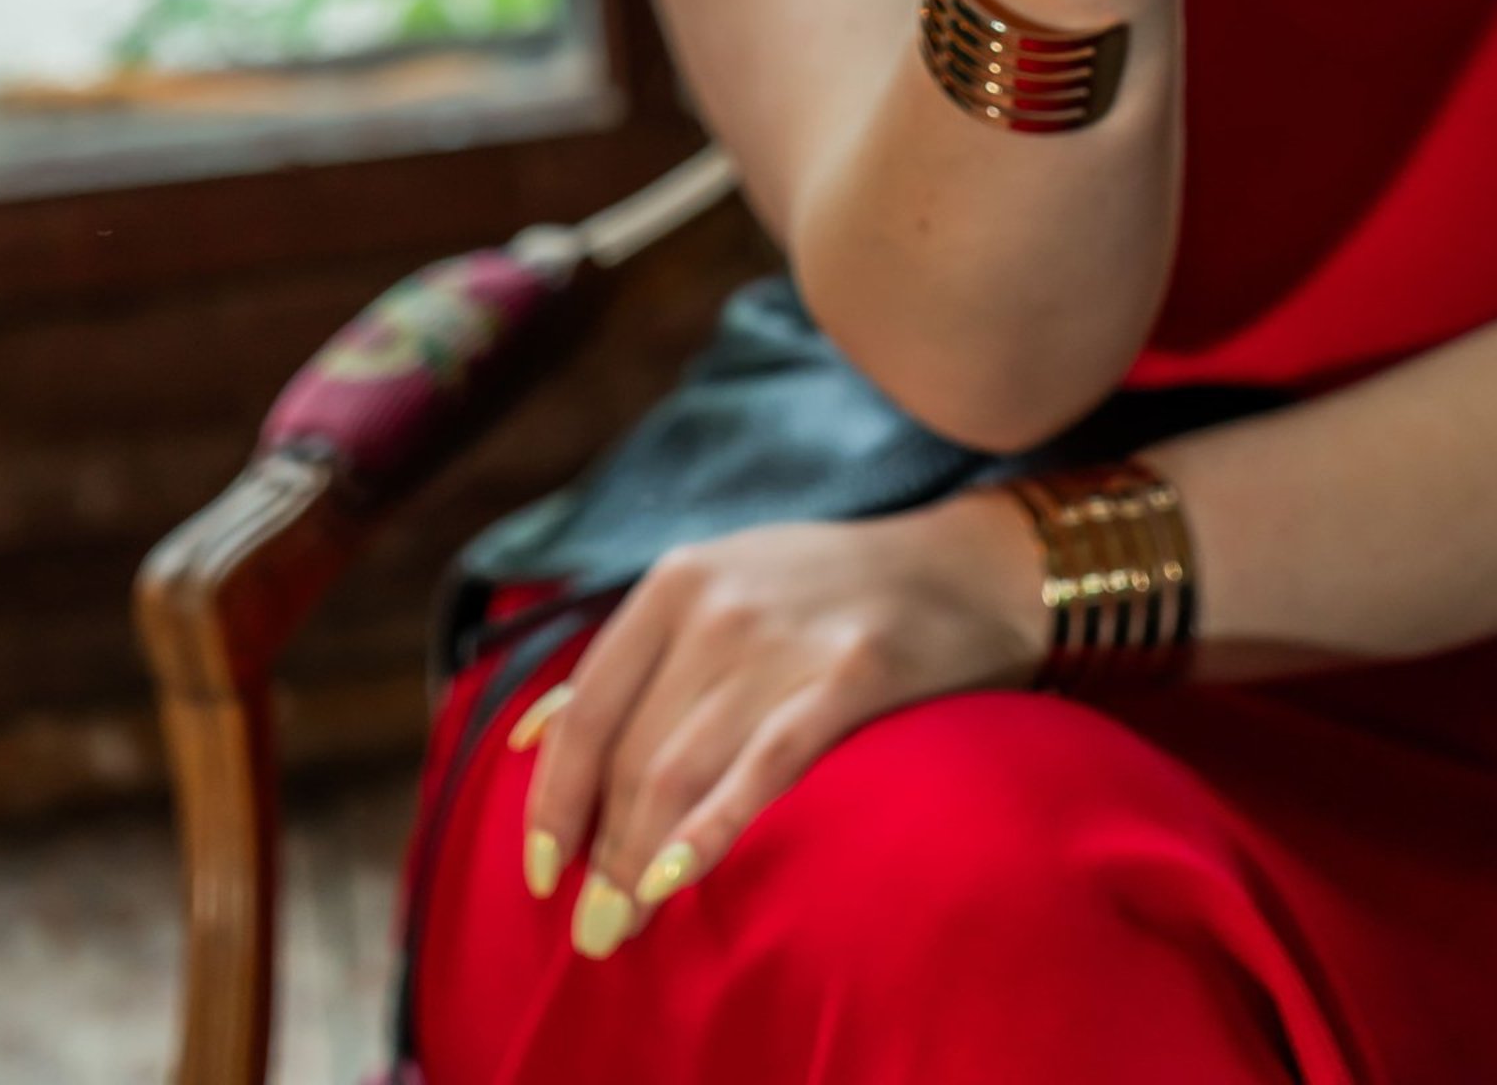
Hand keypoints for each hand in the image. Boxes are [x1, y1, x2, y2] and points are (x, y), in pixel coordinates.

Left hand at [513, 498, 1044, 956]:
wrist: (964, 567)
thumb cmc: (825, 592)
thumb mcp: (720, 590)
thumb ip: (634, 657)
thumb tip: (532, 738)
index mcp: (676, 582)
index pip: (587, 707)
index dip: (553, 798)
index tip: (539, 872)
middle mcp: (718, 605)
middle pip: (633, 753)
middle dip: (602, 853)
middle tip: (594, 930)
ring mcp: (784, 638)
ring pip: (683, 768)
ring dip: (640, 862)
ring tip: (624, 928)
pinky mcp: (853, 674)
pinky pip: (768, 762)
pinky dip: (715, 824)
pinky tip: (678, 878)